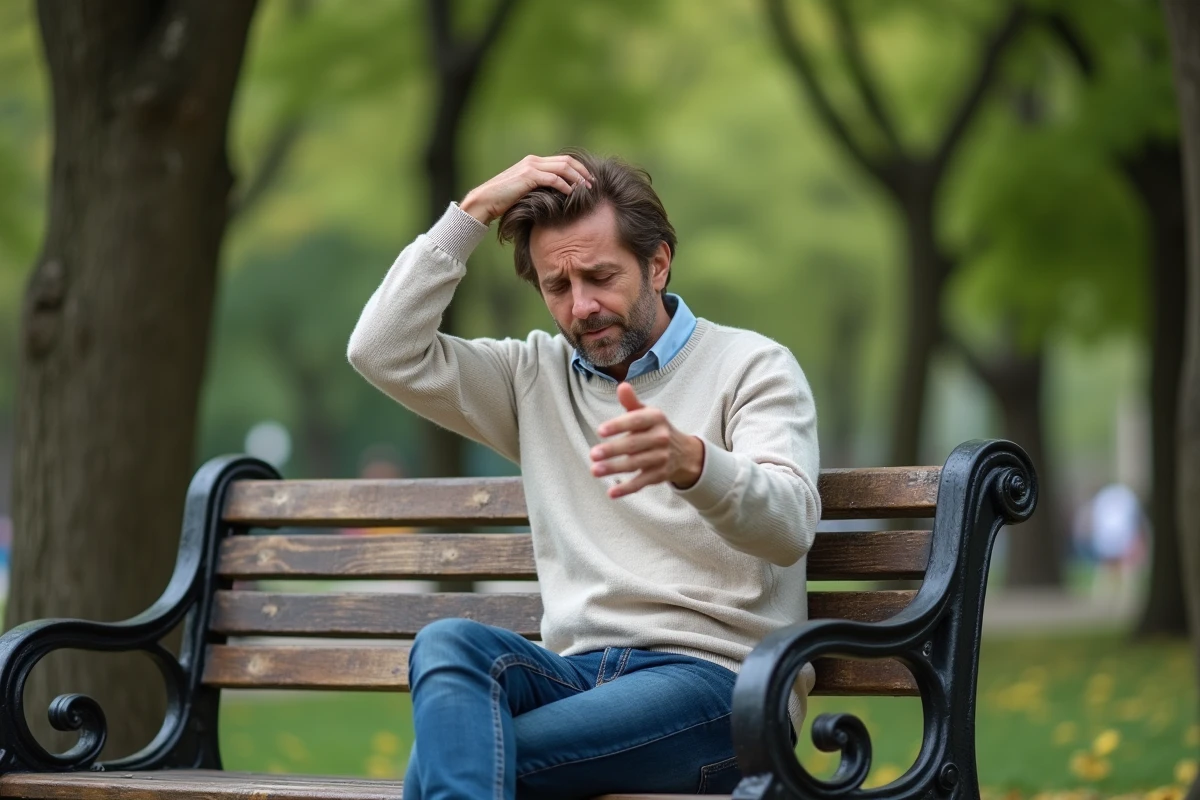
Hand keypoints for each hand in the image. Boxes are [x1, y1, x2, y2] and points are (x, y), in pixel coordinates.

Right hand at [460, 155, 593, 224]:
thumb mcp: (524, 193)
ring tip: (587, 189)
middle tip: (593, 184)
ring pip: (563, 167)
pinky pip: (554, 178)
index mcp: (533, 163)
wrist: (484, 201)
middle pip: (567, 161)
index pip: (563, 161)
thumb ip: (539, 189)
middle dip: (583, 172)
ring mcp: (531, 167)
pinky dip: (565, 185)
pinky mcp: (528, 176)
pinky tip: (572, 194)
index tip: (589, 181)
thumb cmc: (503, 202)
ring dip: (577, 178)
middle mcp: (533, 161)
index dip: (579, 169)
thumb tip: (556, 197)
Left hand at [590, 383, 705, 498]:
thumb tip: (622, 386)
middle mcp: (661, 437)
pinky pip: (641, 482)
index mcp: (656, 418)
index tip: (600, 430)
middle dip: (612, 450)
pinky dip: (626, 489)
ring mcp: (661, 458)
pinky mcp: (659, 475)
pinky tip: (611, 493)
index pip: (636, 421)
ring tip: (594, 470)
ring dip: (614, 468)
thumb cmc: (654, 428)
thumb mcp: (646, 413)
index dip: (618, 425)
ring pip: (635, 464)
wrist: (683, 452)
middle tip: (592, 454)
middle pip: (633, 445)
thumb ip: (631, 402)